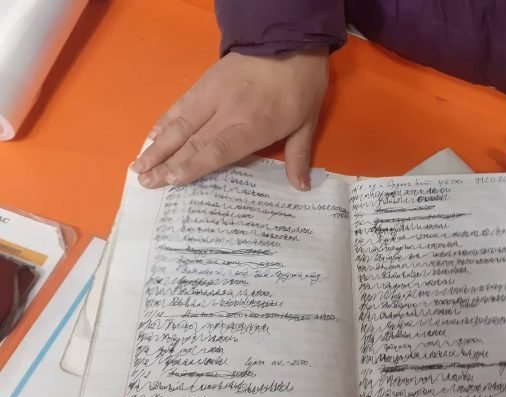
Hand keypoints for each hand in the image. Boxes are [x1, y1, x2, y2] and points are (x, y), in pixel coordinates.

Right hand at [132, 48, 328, 190]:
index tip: (171, 180)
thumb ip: (298, 156)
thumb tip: (301, 188)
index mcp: (254, 125)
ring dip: (157, 145)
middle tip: (144, 182)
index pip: (217, 150)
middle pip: (192, 141)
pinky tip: (151, 136)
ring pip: (179, 123)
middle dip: (166, 163)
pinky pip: (180, 105)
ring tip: (139, 165)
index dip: (192, 165)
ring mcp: (213, 95)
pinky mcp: (204, 82)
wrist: (287, 39)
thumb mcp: (307, 122)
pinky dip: (163, 121)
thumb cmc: (301, 86)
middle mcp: (228, 112)